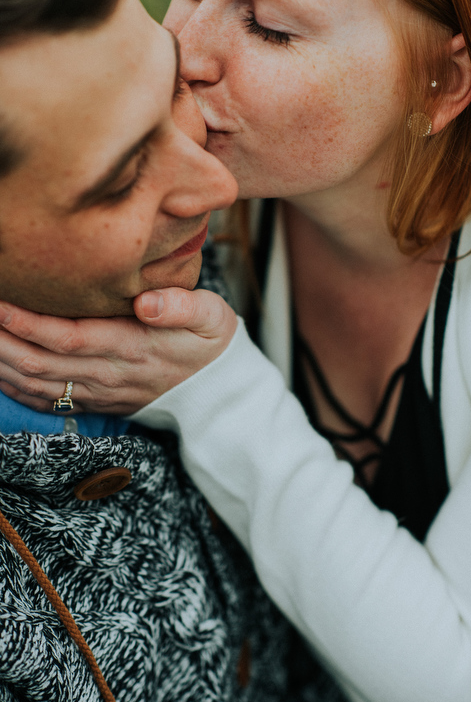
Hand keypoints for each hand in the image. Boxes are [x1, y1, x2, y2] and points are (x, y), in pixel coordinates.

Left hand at [0, 288, 237, 415]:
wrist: (218, 394)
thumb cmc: (210, 344)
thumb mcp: (212, 316)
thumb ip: (182, 306)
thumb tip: (148, 301)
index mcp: (132, 346)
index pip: (67, 335)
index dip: (26, 320)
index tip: (0, 298)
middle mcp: (108, 373)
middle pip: (39, 361)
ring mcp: (98, 392)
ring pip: (34, 382)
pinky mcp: (93, 402)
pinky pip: (43, 399)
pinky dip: (12, 385)